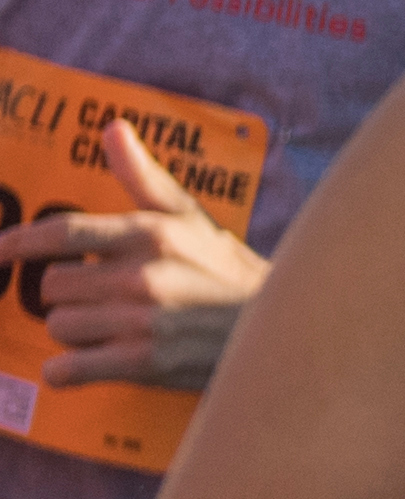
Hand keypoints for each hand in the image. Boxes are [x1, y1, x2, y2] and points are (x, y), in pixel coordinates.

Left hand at [2, 119, 267, 390]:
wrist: (283, 331)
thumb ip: (144, 179)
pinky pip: (67, 369)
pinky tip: (95, 363)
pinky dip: (70, 371)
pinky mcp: (144, 363)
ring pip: (59, 327)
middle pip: (53, 287)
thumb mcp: (194, 221)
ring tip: (112, 331)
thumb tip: (112, 128)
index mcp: (152, 234)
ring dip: (76, 334)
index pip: (64, 233)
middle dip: (70, 296)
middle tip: (103, 300)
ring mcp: (143, 320)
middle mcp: (144, 274)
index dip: (17, 242)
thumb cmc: (229, 274)